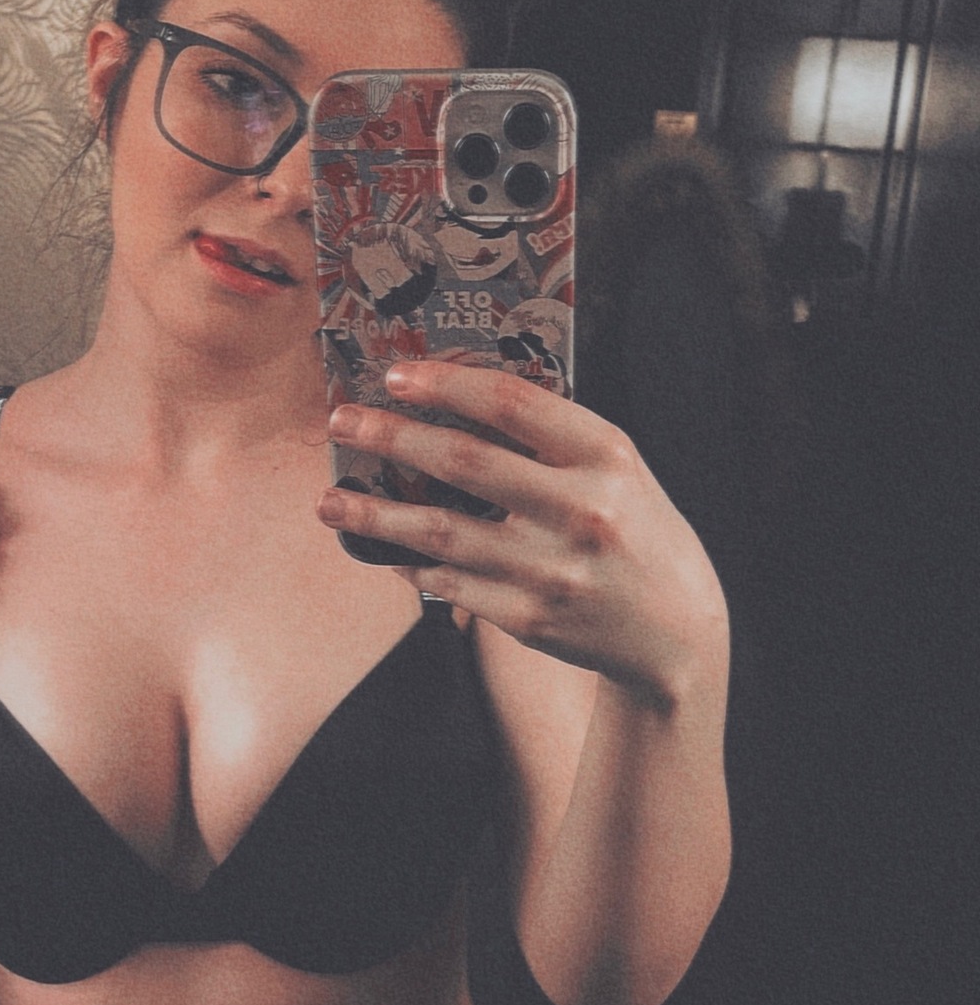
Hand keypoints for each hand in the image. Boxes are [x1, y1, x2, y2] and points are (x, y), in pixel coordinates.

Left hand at [316, 361, 727, 706]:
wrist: (676, 630)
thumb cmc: (633, 528)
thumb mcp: (616, 468)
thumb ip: (550, 437)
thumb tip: (449, 398)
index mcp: (605, 455)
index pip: (512, 403)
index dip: (446, 383)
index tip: (395, 374)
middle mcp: (580, 510)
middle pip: (463, 461)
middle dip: (391, 436)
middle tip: (341, 422)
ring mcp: (551, 569)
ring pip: (438, 531)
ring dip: (374, 512)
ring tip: (329, 500)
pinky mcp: (528, 618)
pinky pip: (448, 582)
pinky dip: (410, 562)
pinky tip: (384, 548)